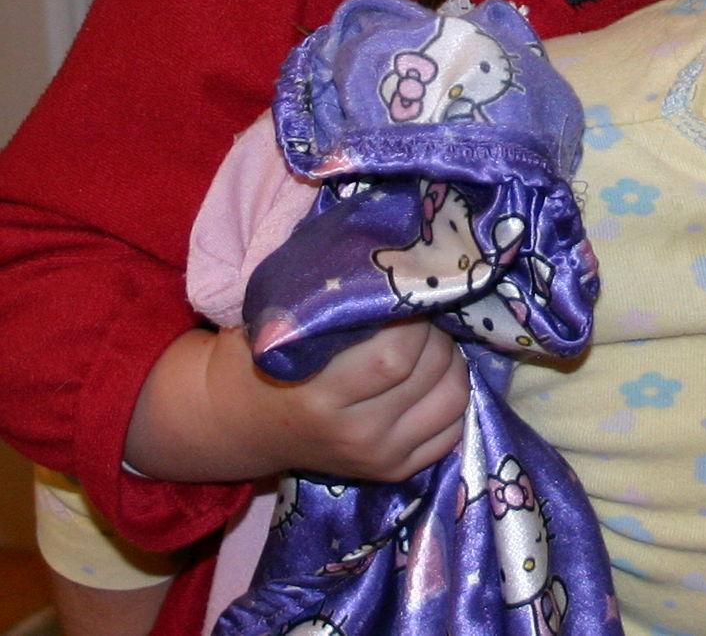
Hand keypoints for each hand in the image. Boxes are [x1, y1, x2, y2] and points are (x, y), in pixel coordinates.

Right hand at [126, 321, 467, 484]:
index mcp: (319, 393)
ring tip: (427, 341)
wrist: (238, 422)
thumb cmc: (266, 351)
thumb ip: (338, 291)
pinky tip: (430, 376)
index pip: (398, 351)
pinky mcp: (392, 471)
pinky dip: (451, 395)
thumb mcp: (287, 315)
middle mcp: (352, 433)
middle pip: (431, 369)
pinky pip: (452, 429)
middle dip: (437, 328)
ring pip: (452, 396)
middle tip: (422, 310)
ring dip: (451, 358)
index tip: (407, 288)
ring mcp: (375, 457)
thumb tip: (404, 248)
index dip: (414, 312)